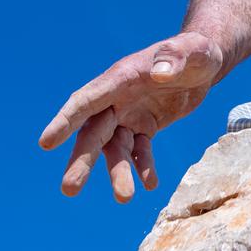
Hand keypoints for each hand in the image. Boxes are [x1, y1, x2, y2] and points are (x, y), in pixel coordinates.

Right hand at [39, 33, 224, 201]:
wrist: (204, 61)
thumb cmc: (197, 52)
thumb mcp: (194, 52)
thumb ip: (176, 58)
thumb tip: (160, 72)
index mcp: (120, 79)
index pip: (86, 101)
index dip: (66, 121)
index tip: (46, 143)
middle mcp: (117, 98)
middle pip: (93, 133)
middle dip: (81, 160)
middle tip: (69, 190)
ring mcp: (129, 114)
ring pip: (115, 148)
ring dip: (117, 172)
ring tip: (124, 198)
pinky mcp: (145, 126)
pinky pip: (140, 150)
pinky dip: (144, 167)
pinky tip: (151, 185)